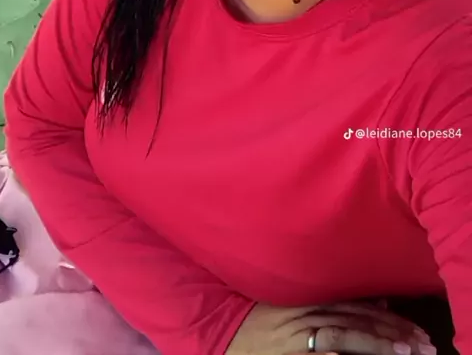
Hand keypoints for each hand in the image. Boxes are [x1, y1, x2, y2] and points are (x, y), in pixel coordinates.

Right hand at [226, 301, 433, 354]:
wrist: (226, 333)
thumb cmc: (265, 318)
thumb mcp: (300, 304)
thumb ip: (337, 302)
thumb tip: (380, 300)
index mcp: (312, 297)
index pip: (358, 306)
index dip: (389, 317)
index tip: (416, 330)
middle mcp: (307, 312)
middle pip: (357, 319)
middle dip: (392, 332)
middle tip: (422, 343)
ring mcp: (297, 335)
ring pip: (344, 334)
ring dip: (377, 343)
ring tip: (405, 352)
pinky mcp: (290, 354)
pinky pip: (318, 353)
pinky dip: (337, 352)